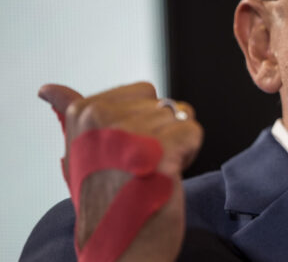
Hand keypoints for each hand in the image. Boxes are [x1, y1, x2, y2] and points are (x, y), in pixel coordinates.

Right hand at [39, 82, 202, 260]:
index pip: (143, 91)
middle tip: (141, 166)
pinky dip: (189, 154)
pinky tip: (167, 175)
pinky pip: (193, 131)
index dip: (145, 122)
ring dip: (177, 145)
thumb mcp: (80, 153)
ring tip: (153, 173)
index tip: (126, 152)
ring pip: (181, 116)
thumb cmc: (105, 200)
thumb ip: (70, 115)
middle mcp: (104, 116)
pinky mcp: (160, 149)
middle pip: (164, 104)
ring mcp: (132, 132)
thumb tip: (48, 89)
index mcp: (84, 112)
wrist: (122, 246)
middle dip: (164, 132)